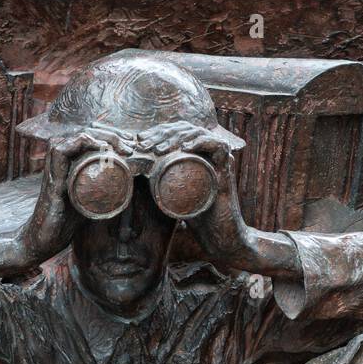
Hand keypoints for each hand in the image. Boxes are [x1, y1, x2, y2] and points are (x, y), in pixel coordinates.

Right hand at [19, 126, 134, 263]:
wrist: (48, 236)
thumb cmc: (69, 217)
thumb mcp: (93, 197)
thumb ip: (105, 187)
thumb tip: (131, 179)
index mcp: (70, 159)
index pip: (90, 134)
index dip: (111, 134)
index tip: (130, 144)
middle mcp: (61, 158)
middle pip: (85, 131)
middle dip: (111, 134)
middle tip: (130, 145)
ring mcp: (55, 166)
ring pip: (75, 135)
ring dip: (99, 137)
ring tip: (118, 148)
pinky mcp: (51, 177)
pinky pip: (60, 150)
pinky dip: (81, 145)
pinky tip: (100, 151)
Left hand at [137, 121, 251, 265]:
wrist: (216, 234)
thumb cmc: (194, 216)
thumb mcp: (170, 194)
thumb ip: (158, 181)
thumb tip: (135, 170)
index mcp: (194, 154)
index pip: (175, 133)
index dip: (157, 133)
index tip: (140, 141)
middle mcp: (207, 152)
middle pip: (185, 129)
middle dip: (163, 134)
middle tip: (146, 144)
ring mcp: (218, 158)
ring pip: (198, 133)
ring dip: (177, 137)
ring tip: (160, 148)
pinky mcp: (227, 167)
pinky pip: (217, 145)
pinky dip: (201, 142)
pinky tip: (185, 147)